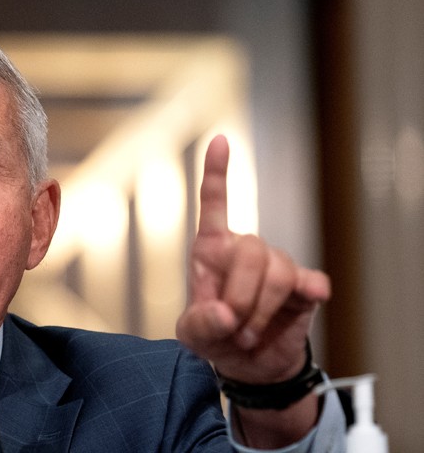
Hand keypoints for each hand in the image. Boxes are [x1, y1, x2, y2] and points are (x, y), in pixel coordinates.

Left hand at [176, 135, 330, 384]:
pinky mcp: (304, 286)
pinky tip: (309, 298)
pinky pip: (310, 282)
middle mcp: (245, 249)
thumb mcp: (193, 334)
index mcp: (211, 249)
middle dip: (242, 295)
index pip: (214, 204)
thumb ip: (200, 324)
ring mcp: (277, 265)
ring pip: (278, 272)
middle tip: (233, 327)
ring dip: (262, 310)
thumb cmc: (215, 336)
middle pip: (251, 249)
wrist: (249, 363)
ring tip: (249, 333)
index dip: (217, 172)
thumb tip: (224, 314)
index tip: (220, 140)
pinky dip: (309, 292)